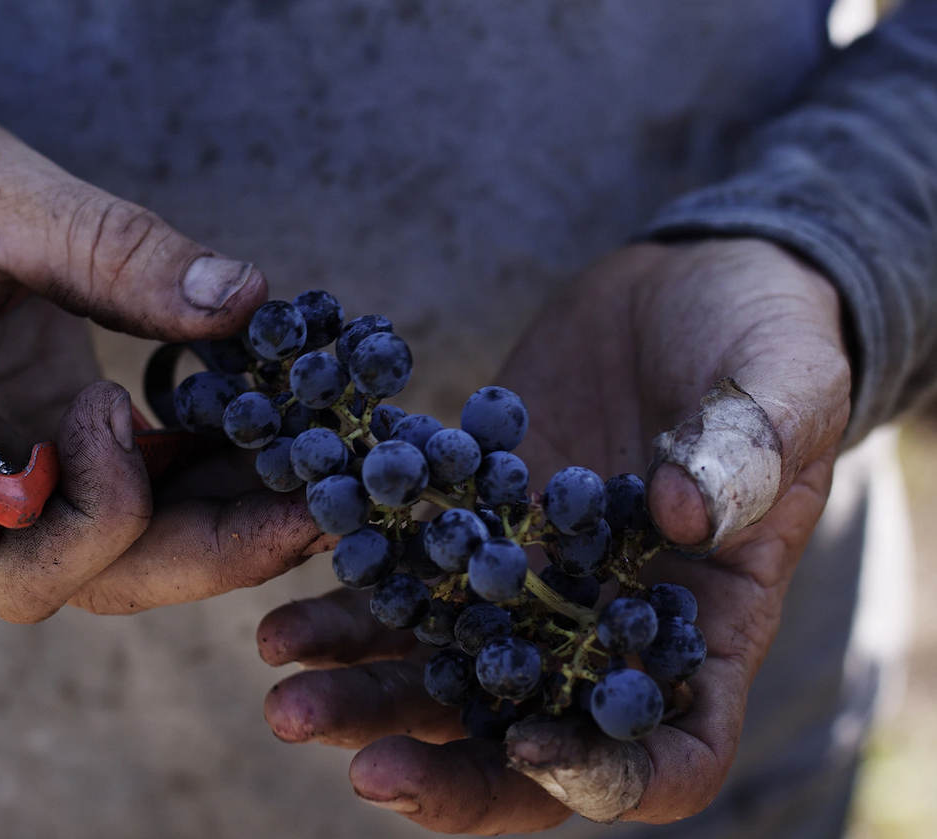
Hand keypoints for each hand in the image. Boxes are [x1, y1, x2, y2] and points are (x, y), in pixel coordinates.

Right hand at [0, 96, 328, 621]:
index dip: (103, 514)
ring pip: (126, 550)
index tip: (118, 406)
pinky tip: (268, 439)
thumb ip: (111, 250)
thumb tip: (242, 297)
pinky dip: (200, 480)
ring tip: (316, 472)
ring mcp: (1, 487)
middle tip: (319, 505)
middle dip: (211, 548)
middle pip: (95, 573)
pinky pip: (131, 498)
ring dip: (222, 520)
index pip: (21, 561)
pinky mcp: (42, 454)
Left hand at [256, 239, 850, 830]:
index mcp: (709, 630)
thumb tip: (688, 514)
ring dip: (362, 695)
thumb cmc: (763, 336)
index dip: (604, 776)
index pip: (671, 756)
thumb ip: (751, 446)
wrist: (679, 288)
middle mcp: (603, 631)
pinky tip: (280, 611)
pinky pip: (400, 588)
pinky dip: (342, 607)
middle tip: (358, 766)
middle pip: (525, 740)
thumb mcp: (784, 376)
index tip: (527, 746)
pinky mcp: (468, 529)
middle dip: (442, 766)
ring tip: (281, 683)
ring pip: (441, 676)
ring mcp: (527, 587)